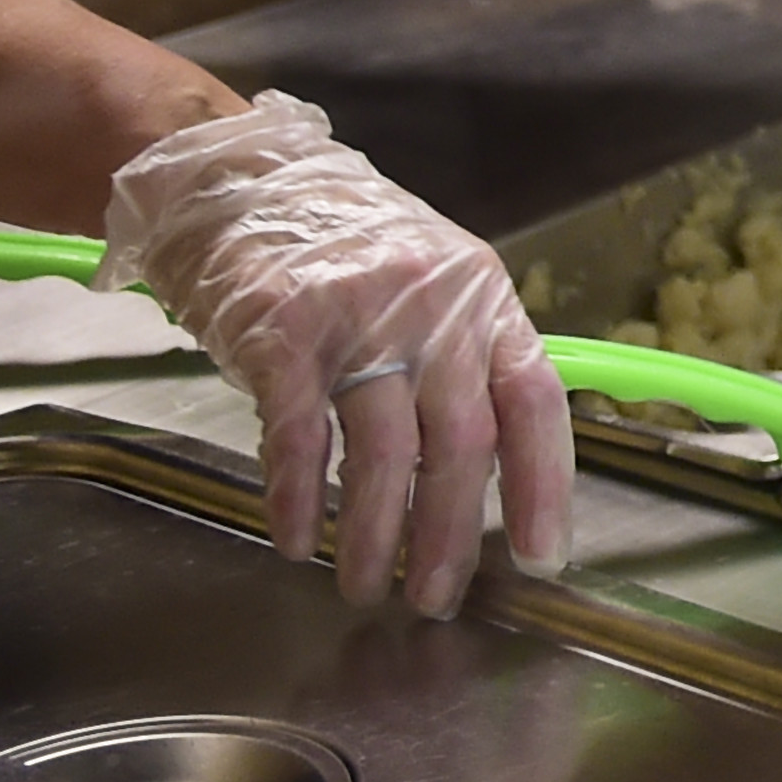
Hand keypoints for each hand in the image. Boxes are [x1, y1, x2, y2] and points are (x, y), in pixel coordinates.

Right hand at [103, 94, 574, 616]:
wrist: (236, 181)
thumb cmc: (338, 248)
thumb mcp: (428, 286)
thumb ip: (462, 362)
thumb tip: (489, 473)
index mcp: (482, 298)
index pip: (534, 400)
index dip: (545, 484)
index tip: (542, 554)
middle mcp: (431, 306)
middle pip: (460, 445)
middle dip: (451, 537)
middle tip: (437, 600)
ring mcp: (357, 317)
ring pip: (383, 454)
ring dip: (375, 538)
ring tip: (366, 588)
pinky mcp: (280, 331)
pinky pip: (297, 436)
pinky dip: (297, 500)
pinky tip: (296, 544)